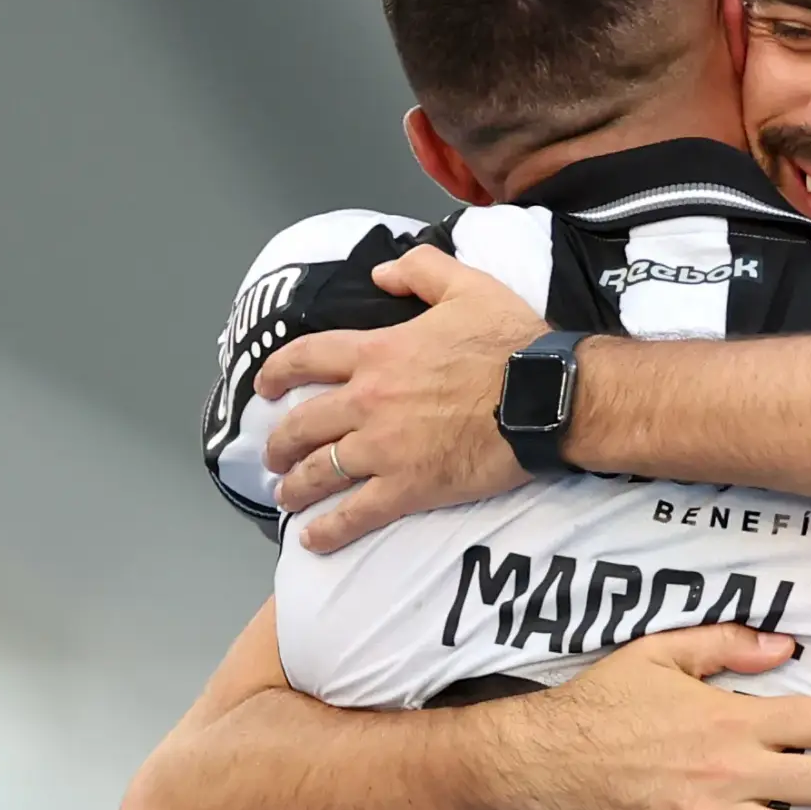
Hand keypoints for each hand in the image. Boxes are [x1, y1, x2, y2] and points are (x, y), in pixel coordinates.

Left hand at [262, 245, 547, 549]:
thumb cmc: (512, 344)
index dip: (276, 372)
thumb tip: (380, 273)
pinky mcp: (408, 486)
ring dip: (295, 487)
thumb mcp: (468, 286)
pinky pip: (356, 513)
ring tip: (285, 496)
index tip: (264, 387)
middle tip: (273, 455)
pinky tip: (312, 540)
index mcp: (379, 352)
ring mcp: (385, 447)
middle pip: (302, 423)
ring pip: (320, 471)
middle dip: (279, 443)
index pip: (307, 358)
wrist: (546, 398)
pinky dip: (329, 530)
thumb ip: (420, 270)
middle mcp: (369, 400)